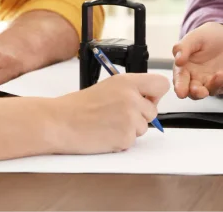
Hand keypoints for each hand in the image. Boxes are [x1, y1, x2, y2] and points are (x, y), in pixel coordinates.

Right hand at [52, 73, 168, 153]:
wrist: (61, 121)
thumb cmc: (79, 106)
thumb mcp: (108, 87)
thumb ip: (130, 91)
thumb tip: (148, 100)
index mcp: (127, 82)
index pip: (161, 84)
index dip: (154, 94)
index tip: (145, 99)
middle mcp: (132, 98)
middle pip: (153, 111)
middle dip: (139, 116)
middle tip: (116, 115)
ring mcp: (130, 119)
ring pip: (143, 128)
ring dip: (129, 129)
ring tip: (107, 124)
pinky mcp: (126, 137)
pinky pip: (132, 141)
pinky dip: (120, 140)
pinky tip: (105, 133)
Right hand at [172, 22, 222, 99]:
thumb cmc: (207, 37)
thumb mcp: (194, 37)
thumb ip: (183, 47)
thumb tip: (177, 60)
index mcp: (184, 69)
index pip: (180, 80)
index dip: (180, 87)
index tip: (180, 92)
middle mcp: (196, 79)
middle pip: (193, 92)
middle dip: (196, 93)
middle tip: (199, 91)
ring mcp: (212, 82)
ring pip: (210, 91)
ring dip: (213, 86)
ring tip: (219, 75)